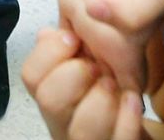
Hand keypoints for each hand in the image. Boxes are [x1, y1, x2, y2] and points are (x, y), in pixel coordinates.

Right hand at [23, 27, 148, 139]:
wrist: (131, 123)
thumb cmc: (107, 93)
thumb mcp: (85, 64)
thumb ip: (67, 49)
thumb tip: (47, 34)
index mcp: (52, 96)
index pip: (31, 76)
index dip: (49, 52)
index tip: (73, 38)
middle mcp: (63, 122)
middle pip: (49, 101)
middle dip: (75, 73)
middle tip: (97, 64)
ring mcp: (88, 139)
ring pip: (82, 131)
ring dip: (101, 99)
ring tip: (116, 83)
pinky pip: (120, 138)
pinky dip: (128, 117)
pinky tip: (132, 100)